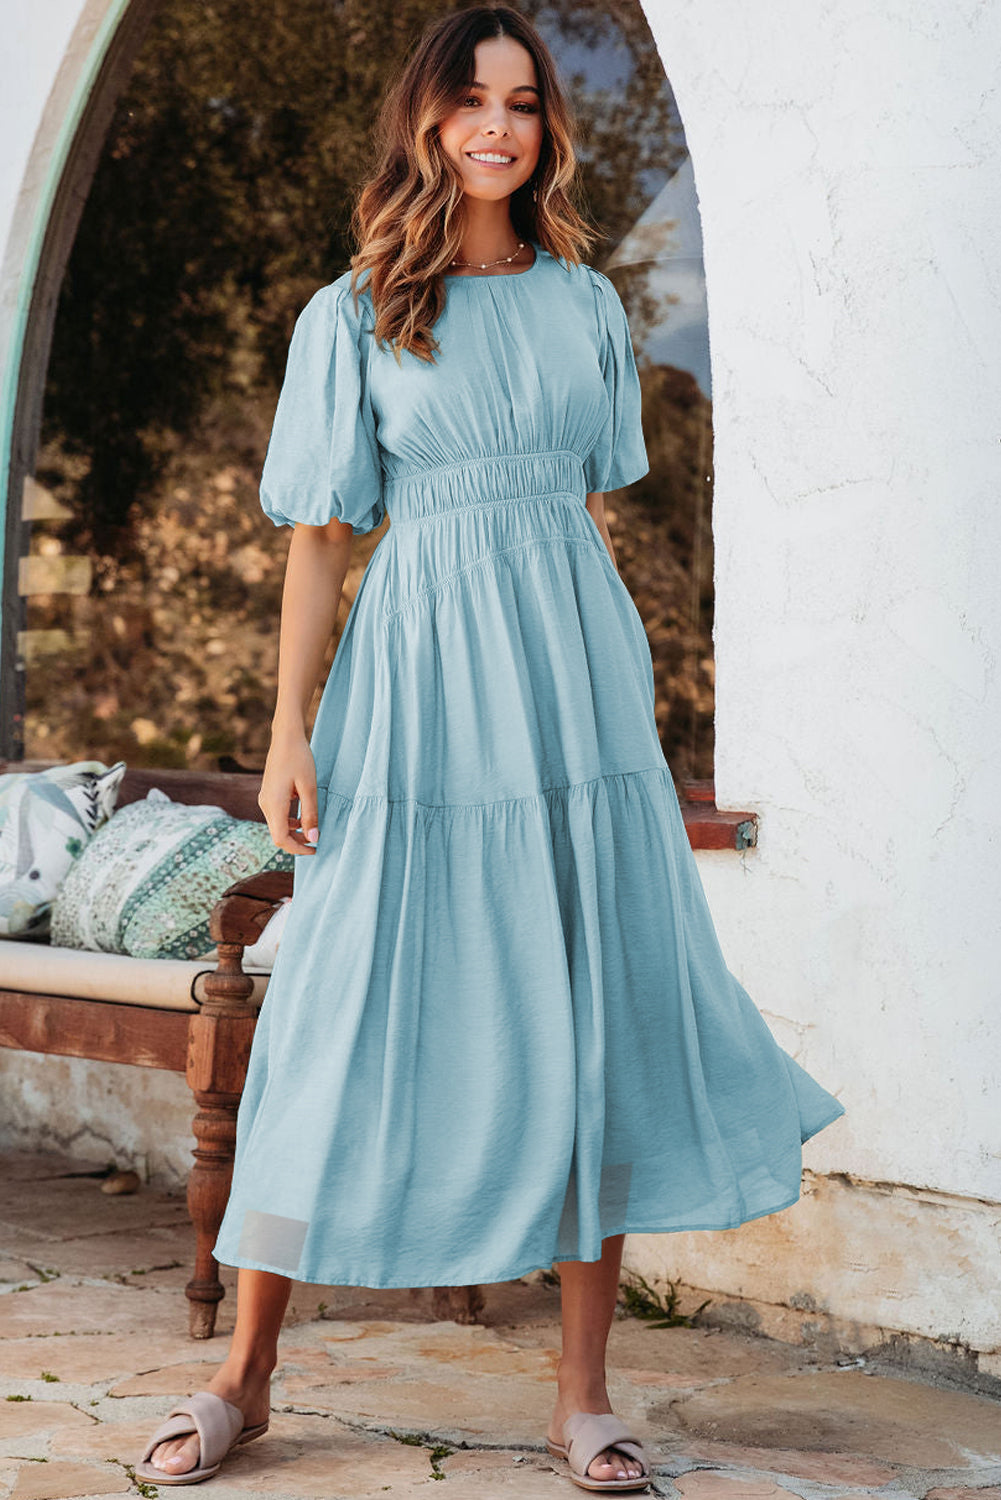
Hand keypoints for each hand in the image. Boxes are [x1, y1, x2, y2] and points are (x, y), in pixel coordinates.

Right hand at [258, 731, 321, 856]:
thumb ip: (311, 814)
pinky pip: (277, 816)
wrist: (285, 738)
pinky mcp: (268, 794)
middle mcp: (265, 804)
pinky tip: (303, 816)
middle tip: (316, 842)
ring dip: (293, 832)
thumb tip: (313, 839)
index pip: (281, 839)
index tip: (315, 849)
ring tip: (312, 829)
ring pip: (277, 826)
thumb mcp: (309, 787)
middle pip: (278, 835)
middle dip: (296, 842)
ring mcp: (265, 799)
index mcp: (274, 804)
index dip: (298, 849)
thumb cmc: (299, 759)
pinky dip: (289, 821)